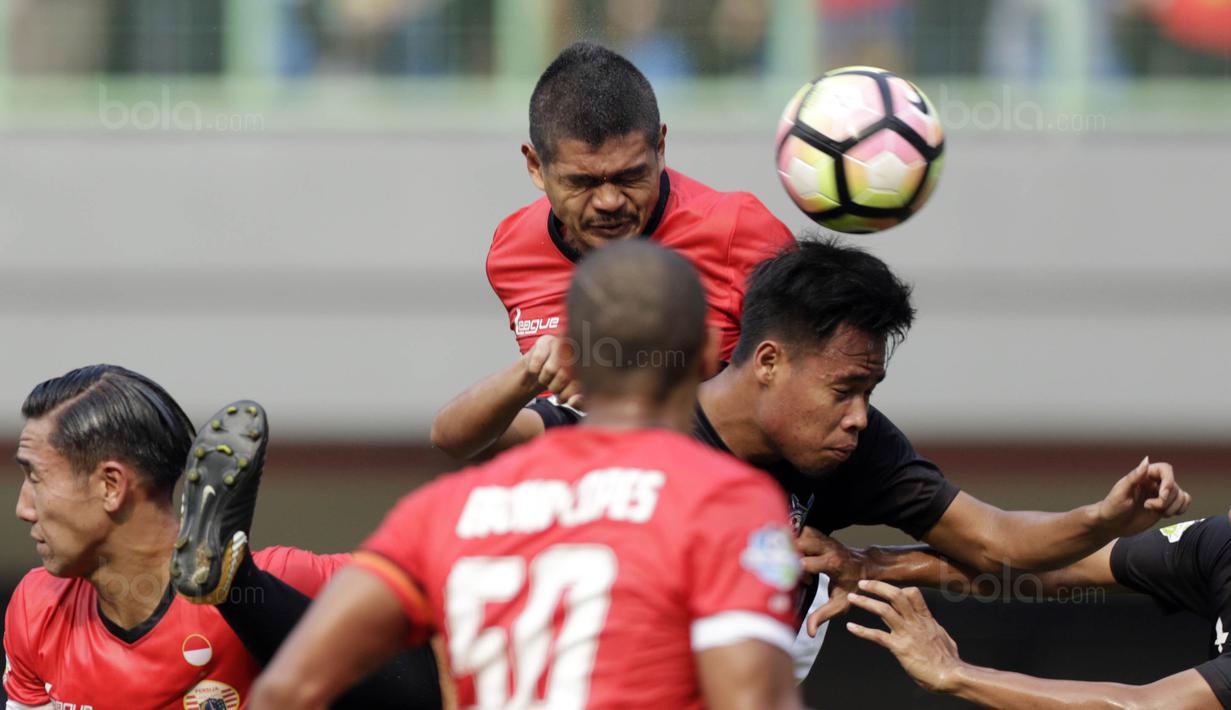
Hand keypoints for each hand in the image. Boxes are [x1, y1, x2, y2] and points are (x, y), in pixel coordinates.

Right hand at [521, 335, 581, 404]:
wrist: (539, 371)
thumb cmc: (561, 384)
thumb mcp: (574, 396)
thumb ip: (579, 403)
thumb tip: (574, 401)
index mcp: (591, 363)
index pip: (580, 381)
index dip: (568, 393)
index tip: (561, 399)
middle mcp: (579, 350)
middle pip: (564, 376)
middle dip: (555, 388)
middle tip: (553, 389)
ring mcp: (562, 342)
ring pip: (550, 369)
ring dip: (544, 379)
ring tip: (547, 379)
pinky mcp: (545, 340)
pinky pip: (538, 360)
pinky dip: (534, 369)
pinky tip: (536, 370)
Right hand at [795, 527, 865, 635]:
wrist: (865, 566)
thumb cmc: (852, 586)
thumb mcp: (839, 604)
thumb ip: (823, 616)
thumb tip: (810, 633)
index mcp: (831, 563)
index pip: (805, 563)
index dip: (799, 573)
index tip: (807, 582)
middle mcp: (826, 547)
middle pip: (798, 544)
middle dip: (792, 557)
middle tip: (796, 569)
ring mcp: (823, 538)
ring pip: (798, 535)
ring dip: (793, 548)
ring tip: (797, 561)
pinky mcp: (819, 533)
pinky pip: (800, 531)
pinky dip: (795, 540)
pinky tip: (799, 553)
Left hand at [845, 580, 963, 693]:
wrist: (951, 675)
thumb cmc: (949, 661)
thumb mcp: (943, 638)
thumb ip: (934, 630)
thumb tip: (934, 628)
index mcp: (926, 619)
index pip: (912, 593)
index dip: (898, 587)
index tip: (885, 588)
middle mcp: (915, 622)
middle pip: (896, 595)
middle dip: (877, 586)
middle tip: (862, 583)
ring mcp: (907, 633)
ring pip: (884, 610)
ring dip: (865, 602)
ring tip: (851, 598)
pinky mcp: (900, 648)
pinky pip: (877, 636)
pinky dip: (862, 630)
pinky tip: (850, 627)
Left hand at [1096, 457, 1190, 535]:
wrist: (1111, 525)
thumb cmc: (1112, 507)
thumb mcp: (1120, 493)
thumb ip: (1134, 477)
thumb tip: (1146, 460)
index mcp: (1143, 476)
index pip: (1166, 469)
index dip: (1169, 482)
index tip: (1161, 495)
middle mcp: (1154, 483)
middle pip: (1174, 486)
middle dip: (1165, 500)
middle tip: (1148, 507)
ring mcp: (1160, 495)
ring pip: (1180, 495)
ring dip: (1172, 507)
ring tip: (1154, 511)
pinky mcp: (1164, 506)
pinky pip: (1183, 502)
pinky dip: (1180, 509)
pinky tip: (1165, 514)